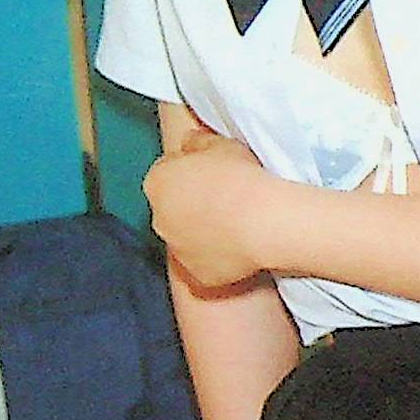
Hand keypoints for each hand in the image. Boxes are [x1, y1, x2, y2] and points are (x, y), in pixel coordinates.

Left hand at [144, 134, 267, 289]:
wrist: (262, 220)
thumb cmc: (240, 176)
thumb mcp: (219, 143)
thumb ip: (196, 143)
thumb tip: (188, 143)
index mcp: (157, 183)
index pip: (166, 173)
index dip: (189, 171)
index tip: (211, 173)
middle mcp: (159, 220)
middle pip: (172, 209)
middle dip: (191, 204)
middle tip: (224, 198)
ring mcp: (177, 251)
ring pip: (187, 239)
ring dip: (203, 232)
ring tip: (235, 224)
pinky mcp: (199, 277)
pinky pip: (206, 265)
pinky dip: (218, 258)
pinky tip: (240, 247)